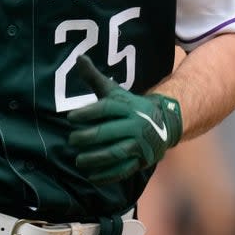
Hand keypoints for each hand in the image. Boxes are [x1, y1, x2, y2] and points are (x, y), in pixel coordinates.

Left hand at [67, 55, 182, 184]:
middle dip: (87, 138)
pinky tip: (91, 177)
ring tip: (79, 161)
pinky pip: (123, 171)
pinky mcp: (141, 160)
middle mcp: (135, 124)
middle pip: (108, 132)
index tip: (70, 118)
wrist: (164, 123)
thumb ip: (94, 78)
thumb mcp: (114, 92)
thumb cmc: (130, 107)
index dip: (87, 113)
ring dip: (95, 159)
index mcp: (127, 106)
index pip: (105, 109)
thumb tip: (78, 58)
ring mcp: (139, 144)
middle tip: (72, 140)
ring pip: (115, 153)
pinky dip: (107, 176)